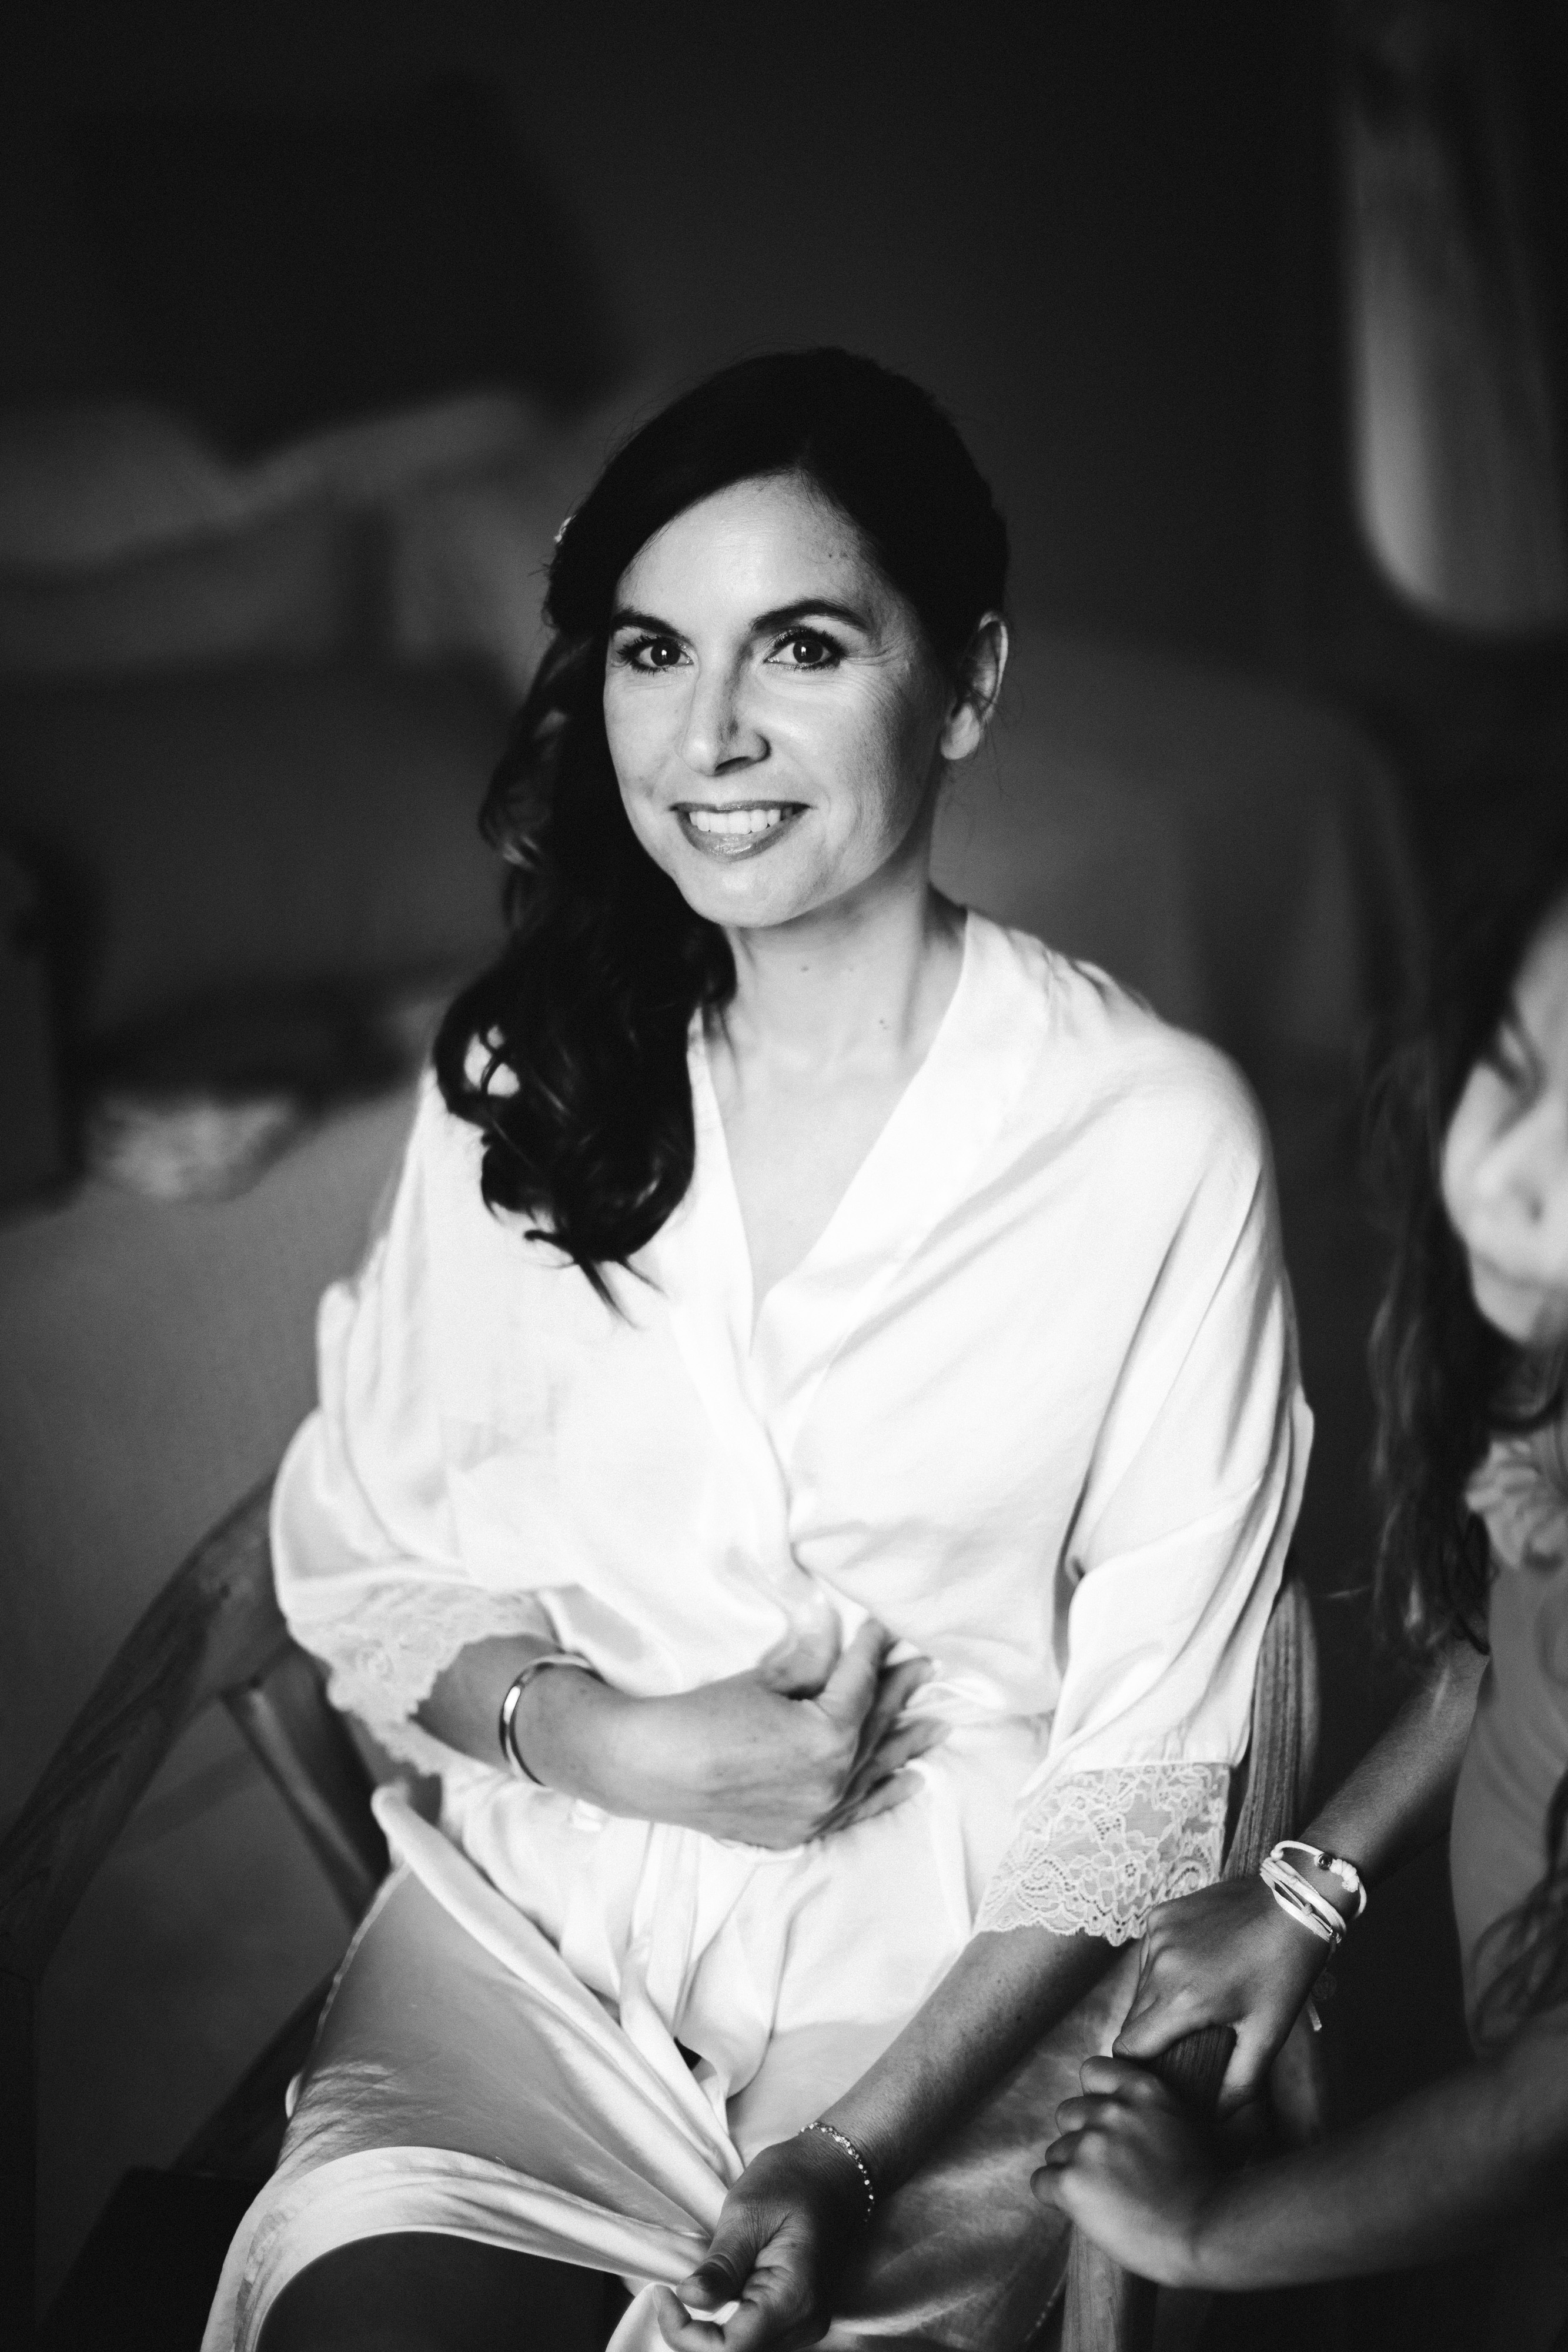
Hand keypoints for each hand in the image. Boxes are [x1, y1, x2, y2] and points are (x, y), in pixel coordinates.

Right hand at [522, 1618, 946, 1846]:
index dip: (872, 1652)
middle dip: (899, 1692)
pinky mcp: (802, 1831)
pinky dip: (884, 1792)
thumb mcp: (763, 1680)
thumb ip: (810, 1662)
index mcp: (826, 1737)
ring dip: (905, 1743)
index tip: (885, 1627)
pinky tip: (911, 1779)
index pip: (859, 1685)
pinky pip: (856, 1809)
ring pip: (873, 1770)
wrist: (652, 1767)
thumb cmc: (701, 1716)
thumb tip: (837, 1635)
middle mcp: (832, 1780)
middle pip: (875, 1727)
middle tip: (924, 1667)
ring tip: (938, 1724)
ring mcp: (819, 1811)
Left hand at [652, 2134, 865, 2350]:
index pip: (731, 2350)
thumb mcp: (748, 2212)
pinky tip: (718, 2293)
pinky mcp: (798, 2316)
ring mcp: (805, 2323)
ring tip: (695, 2287)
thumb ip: (722, 2263)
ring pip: (745, 2349)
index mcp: (794, 2298)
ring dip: (711, 2332)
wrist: (833, 2170)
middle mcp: (805, 2323)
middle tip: (668, 2293)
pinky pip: (756, 2335)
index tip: (663, 2294)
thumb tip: (689, 2299)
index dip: (686, 2334)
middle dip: (694, 2334)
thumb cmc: (792, 2180)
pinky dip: (728, 2324)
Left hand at [1033, 2056, 1218, 2287]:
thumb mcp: (1185, 2124)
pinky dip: (1056, 2198)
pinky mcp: (1071, 2181)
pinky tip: (1085, 2212)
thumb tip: (1121, 2114)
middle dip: (1082, 2139)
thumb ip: (1148, 2111)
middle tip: (1108, 2172)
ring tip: (1106, 2199)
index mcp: (1142, 2090)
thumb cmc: (1207, 2190)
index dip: (1095, 2098)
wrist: (1208, 2233)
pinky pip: (1042, 2182)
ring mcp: (1089, 2144)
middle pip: (1068, 2113)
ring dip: (1072, 2171)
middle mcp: (1112, 2110)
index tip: (1107, 2124)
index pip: (1092, 2071)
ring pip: (1056, 2152)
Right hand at [1112, 1876, 1325, 2113]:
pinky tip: (1195, 1968)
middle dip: (1151, 2036)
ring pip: (1138, 1986)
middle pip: (1132, 2018)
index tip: (1157, 2071)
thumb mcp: (1267, 2035)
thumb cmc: (1284, 1972)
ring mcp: (1157, 1935)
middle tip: (1183, 2043)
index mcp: (1182, 2000)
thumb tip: (1212, 2117)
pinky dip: (1163, 1968)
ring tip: (1196, 2003)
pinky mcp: (1161, 1915)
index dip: (1137, 2066)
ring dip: (1157, 2001)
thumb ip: (1238, 2084)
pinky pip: (1148, 1955)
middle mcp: (1160, 1965)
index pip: (1128, 2046)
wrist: (1292, 1902)